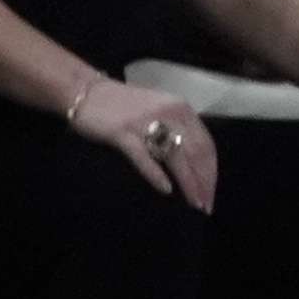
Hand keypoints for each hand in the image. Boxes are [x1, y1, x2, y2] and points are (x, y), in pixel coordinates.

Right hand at [63, 74, 214, 208]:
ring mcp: (147, 123)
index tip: (212, 192)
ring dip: (188, 182)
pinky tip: (166, 190)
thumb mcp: (160, 110)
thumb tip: (193, 158)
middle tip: (206, 207)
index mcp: (182, 109)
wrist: (86, 91)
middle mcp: (170, 114)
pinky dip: (156, 174)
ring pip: (175, 157)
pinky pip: (144, 157)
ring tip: (194, 203)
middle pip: (196, 153)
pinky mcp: (122, 133)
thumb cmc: (125, 104)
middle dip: (204, 182)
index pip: (206, 144)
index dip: (212, 170)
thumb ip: (177, 128)